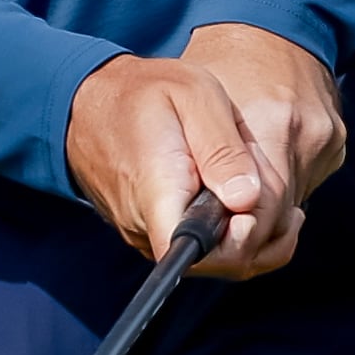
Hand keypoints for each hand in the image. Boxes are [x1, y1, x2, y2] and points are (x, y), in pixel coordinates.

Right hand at [66, 22, 337, 282]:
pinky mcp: (152, 236)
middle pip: (220, 261)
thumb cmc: (143, 92)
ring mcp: (147, 237)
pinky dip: (229, 228)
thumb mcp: (192, 96)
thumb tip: (248, 199)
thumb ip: (222, 147)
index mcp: (158, 192)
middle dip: (258, 229)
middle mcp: (147, 228)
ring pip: (216, 259)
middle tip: (267, 179)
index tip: (254, 201)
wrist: (87, 103)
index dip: (241, 240)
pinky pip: (200, 249)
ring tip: (251, 176)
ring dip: (248, 228)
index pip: (201, 253)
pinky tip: (239, 190)